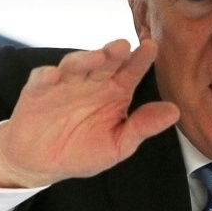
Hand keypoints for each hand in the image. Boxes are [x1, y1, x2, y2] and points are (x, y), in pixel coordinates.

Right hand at [0, 39, 179, 187]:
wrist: (41, 164)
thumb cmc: (82, 151)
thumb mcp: (118, 145)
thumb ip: (142, 127)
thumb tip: (174, 112)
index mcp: (115, 91)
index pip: (131, 71)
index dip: (140, 60)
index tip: (151, 47)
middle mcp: (92, 82)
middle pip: (104, 62)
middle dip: (112, 52)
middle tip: (122, 46)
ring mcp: (64, 84)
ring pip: (74, 65)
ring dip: (84, 59)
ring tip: (96, 57)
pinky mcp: (37, 92)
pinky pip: (41, 80)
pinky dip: (45, 76)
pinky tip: (53, 76)